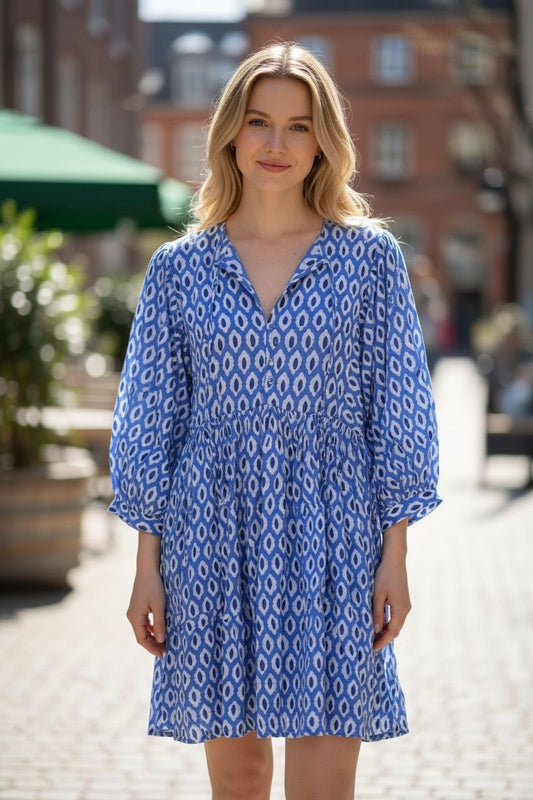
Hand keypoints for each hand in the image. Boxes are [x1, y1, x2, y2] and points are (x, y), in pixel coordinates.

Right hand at [126, 531, 166, 657]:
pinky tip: (160, 630)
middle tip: (165, 651)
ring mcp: (134, 611)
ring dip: (152, 637)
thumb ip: (160, 624)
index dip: (152, 648)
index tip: (163, 654)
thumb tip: (161, 640)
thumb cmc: (154, 586)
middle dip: (153, 644)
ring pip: (142, 629)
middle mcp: (131, 616)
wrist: (147, 569)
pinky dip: (151, 628)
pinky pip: (143, 622)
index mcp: (135, 617)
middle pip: (141, 636)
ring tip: (164, 643)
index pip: (142, 639)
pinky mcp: (137, 606)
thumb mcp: (160, 606)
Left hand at [372, 520, 410, 651]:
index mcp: (400, 609)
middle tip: (370, 645)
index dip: (382, 641)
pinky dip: (389, 623)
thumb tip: (375, 630)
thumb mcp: (377, 594)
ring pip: (396, 624)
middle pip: (395, 630)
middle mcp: (406, 609)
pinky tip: (379, 624)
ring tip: (373, 636)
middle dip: (384, 638)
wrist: (395, 560)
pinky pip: (397, 617)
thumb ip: (377, 612)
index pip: (392, 632)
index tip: (371, 648)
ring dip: (386, 631)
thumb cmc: (384, 575)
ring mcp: (406, 605)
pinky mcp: (403, 600)